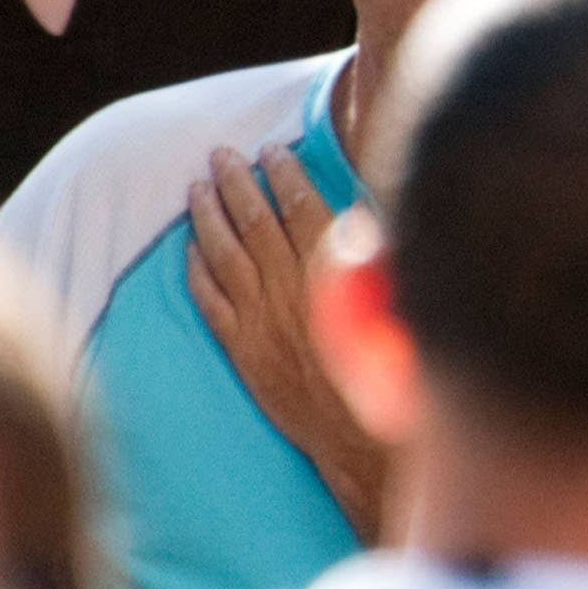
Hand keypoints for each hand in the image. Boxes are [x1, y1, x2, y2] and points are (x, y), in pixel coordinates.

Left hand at [189, 147, 392, 540]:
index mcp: (333, 273)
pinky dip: (197, 270)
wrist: (364, 439)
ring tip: (197, 186)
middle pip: (255, 222)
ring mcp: (261, 321)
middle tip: (221, 154)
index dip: (284, 173)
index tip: (273, 149)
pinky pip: (210, 303)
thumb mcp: (398, 300)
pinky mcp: (243, 352)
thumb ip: (376, 254)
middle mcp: (291, 291)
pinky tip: (190, 248)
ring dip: (207, 216)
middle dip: (236, 182)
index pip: (300, 206)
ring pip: (224, 256)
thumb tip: (360, 210)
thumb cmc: (398, 368)